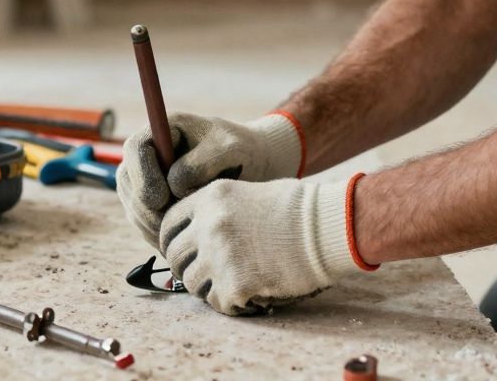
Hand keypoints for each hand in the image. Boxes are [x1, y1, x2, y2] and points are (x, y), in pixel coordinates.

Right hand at [118, 111, 304, 247]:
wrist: (250, 166)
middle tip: (172, 225)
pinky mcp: (149, 202)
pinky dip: (157, 235)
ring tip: (183, 233)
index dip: (142, 175)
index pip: (135, 148)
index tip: (161, 199)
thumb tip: (172, 185)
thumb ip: (200, 164)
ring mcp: (145, 179)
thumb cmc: (240, 151)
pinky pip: (143, 223)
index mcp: (163, 129)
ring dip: (152, 225)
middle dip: (146, 208)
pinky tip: (181, 239)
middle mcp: (148, 153)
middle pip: (128, 182)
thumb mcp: (228, 150)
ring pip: (133, 207)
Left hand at [159, 177, 373, 314]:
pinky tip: (251, 295)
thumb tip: (195, 235)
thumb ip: (218, 211)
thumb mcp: (248, 193)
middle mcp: (209, 224)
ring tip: (234, 284)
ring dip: (209, 287)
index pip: (169, 225)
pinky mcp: (235, 283)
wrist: (327, 228)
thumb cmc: (298, 210)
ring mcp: (219, 255)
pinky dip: (232, 303)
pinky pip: (218, 303)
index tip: (185, 252)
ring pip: (192, 283)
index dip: (173, 242)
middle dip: (188, 267)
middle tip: (209, 274)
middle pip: (175, 256)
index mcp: (211, 198)